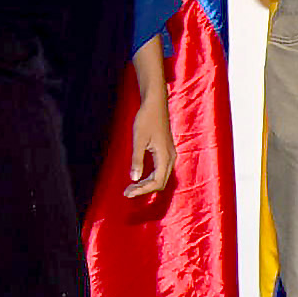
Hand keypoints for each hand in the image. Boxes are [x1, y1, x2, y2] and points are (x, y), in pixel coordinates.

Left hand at [122, 84, 174, 200]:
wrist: (155, 103)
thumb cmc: (146, 119)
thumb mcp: (139, 140)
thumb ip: (137, 160)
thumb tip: (134, 178)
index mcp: (165, 156)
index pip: (157, 182)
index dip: (142, 190)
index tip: (127, 193)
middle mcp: (170, 157)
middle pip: (160, 182)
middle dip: (144, 189)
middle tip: (127, 192)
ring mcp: (169, 154)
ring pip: (161, 177)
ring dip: (147, 184)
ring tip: (131, 186)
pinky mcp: (166, 151)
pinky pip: (161, 170)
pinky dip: (150, 177)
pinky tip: (140, 176)